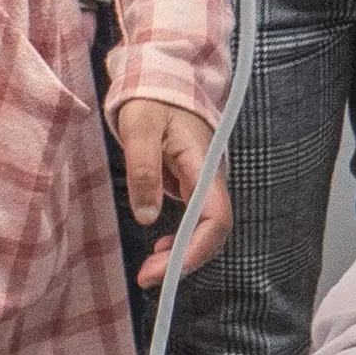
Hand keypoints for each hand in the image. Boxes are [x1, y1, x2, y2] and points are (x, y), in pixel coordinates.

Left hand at [113, 99, 230, 286]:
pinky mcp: (192, 185)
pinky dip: (179, 240)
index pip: (215, 218)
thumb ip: (143, 169)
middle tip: (147, 277)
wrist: (162, 77)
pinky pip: (194, 221)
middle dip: (184, 261)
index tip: (164, 269)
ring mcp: (202, 183)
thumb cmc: (151, 98)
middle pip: (212, 232)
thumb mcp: (140, 128)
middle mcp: (209, 178)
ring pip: (204, 230)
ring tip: (150, 270)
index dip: (195, 250)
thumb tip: (147, 216)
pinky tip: (160, 248)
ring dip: (181, 255)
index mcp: (202, 164)